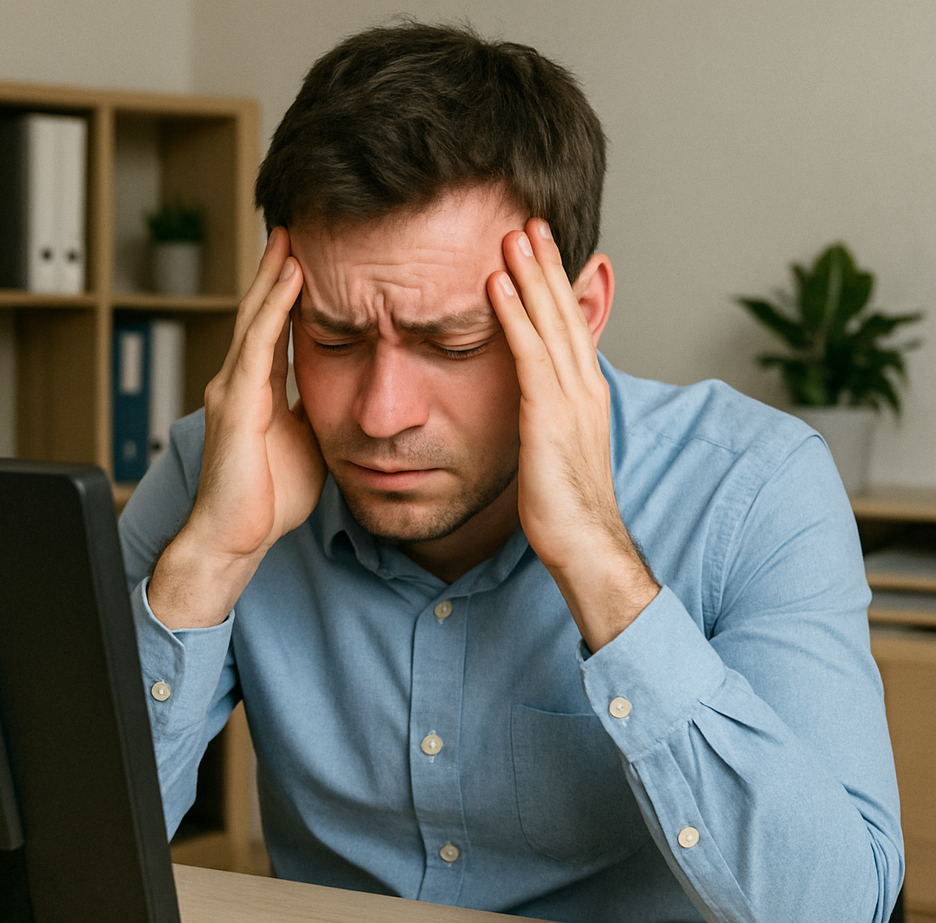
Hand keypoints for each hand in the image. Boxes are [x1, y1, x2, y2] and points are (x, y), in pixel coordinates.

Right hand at [148, 228, 325, 628]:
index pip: (274, 329)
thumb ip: (315, 413)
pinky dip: (276, 308)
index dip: (288, 294)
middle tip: (294, 227)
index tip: (310, 259)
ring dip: (275, 276)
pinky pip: (258, 345)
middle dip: (277, 270)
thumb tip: (345, 395)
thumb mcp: (305, 443)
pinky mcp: (236, 405)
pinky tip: (291, 278)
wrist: (235, 538)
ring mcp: (232, 390)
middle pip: (259, 312)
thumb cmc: (268, 499)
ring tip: (292, 236)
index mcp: (256, 392)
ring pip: (255, 318)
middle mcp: (238, 382)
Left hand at [487, 219, 658, 650]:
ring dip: (531, 274)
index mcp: (586, 394)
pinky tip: (496, 284)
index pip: (569, 326)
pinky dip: (513, 315)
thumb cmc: (566, 505)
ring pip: (549, 322)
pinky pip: (528, 354)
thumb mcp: (558, 449)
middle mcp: (584, 387)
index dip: (554, 285)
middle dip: (546, 264)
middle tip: (529, 220)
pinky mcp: (549, 416)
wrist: (585, 543)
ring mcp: (570, 399)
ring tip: (513, 233)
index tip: (539, 249)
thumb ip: (548, 417)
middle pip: (564, 312)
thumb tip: (531, 403)